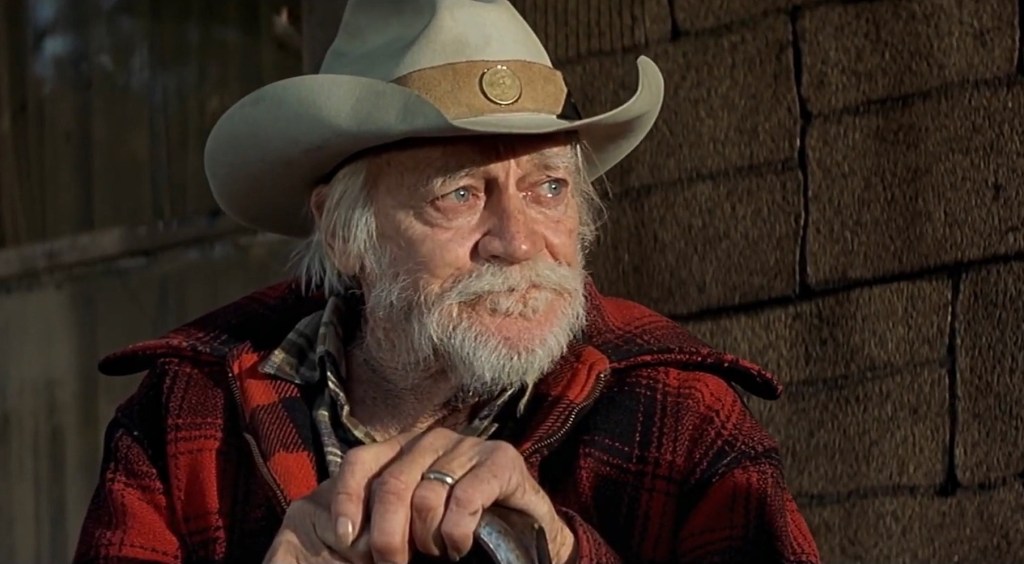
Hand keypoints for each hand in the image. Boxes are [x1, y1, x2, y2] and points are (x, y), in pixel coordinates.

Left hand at [266, 427, 575, 562]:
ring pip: (426, 497)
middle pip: (391, 484)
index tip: (345, 539)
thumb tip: (342, 536)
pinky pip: (464, 499)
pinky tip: (460, 547)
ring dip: (429, 540)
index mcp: (404, 449)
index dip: (347, 498)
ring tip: (439, 554)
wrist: (528, 533)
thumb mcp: (412, 524)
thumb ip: (381, 517)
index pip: (361, 461)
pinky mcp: (501, 460)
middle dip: (387, 537)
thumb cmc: (460, 531)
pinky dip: (456, 533)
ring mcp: (468, 446)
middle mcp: (433, 439)